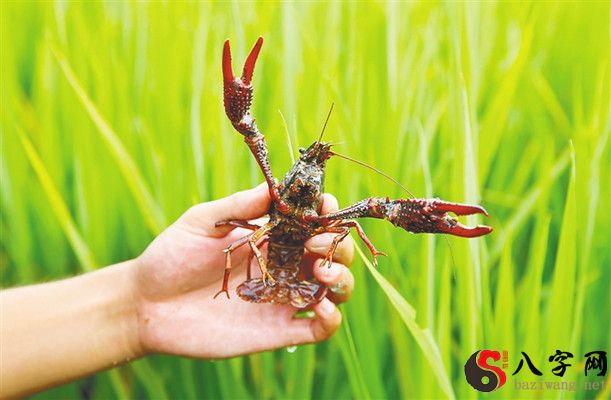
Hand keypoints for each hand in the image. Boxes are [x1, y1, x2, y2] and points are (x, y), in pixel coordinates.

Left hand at [135, 183, 354, 357]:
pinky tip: (320, 307)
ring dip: (342, 279)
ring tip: (322, 273)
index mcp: (272, 236)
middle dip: (338, 246)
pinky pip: (318, 328)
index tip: (323, 204)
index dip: (326, 211)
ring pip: (335, 289)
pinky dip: (331, 318)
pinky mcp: (278, 330)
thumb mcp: (203, 222)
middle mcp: (285, 265)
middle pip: (333, 254)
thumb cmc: (173, 256)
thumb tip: (275, 186)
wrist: (147, 304)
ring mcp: (283, 298)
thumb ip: (240, 205)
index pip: (313, 222)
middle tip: (316, 245)